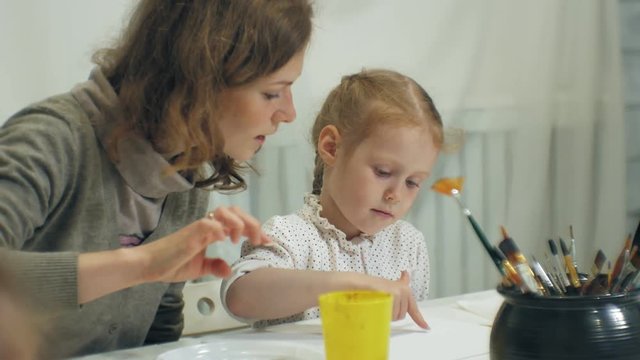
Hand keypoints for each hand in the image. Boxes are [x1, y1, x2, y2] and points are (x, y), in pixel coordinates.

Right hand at [137, 206, 271, 282]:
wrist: (148, 266)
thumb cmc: (171, 264)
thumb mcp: (199, 268)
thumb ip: (214, 266)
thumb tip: (229, 270)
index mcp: (211, 231)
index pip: (238, 221)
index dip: (255, 228)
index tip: (267, 241)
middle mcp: (207, 226)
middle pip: (236, 211)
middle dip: (253, 224)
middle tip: (261, 240)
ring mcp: (199, 228)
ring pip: (225, 212)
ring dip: (239, 223)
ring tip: (240, 240)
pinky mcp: (191, 233)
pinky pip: (209, 223)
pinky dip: (221, 228)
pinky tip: (225, 240)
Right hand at [366, 271, 428, 328]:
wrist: (360, 283)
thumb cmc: (373, 285)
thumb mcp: (390, 285)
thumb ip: (401, 282)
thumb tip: (406, 274)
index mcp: (405, 290)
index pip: (413, 308)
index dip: (420, 319)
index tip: (426, 327)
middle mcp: (404, 291)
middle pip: (401, 315)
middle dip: (392, 314)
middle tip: (382, 305)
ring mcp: (399, 293)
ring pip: (395, 316)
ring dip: (387, 314)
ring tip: (379, 304)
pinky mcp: (393, 296)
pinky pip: (390, 314)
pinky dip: (384, 313)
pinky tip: (378, 305)